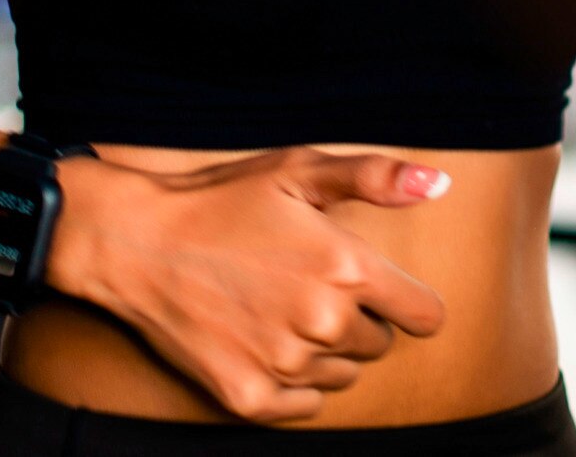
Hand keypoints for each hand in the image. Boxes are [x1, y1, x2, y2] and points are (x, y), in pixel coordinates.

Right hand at [51, 145, 449, 423]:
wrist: (137, 243)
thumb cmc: (223, 201)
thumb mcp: (299, 169)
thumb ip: (375, 177)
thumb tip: (439, 186)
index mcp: (346, 268)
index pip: (424, 315)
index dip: (408, 302)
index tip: (383, 291)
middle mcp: (323, 322)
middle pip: (378, 344)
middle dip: (357, 318)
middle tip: (307, 285)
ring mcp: (284, 364)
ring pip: (342, 374)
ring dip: (324, 349)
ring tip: (279, 308)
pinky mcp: (248, 396)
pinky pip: (304, 406)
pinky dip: (294, 384)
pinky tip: (265, 344)